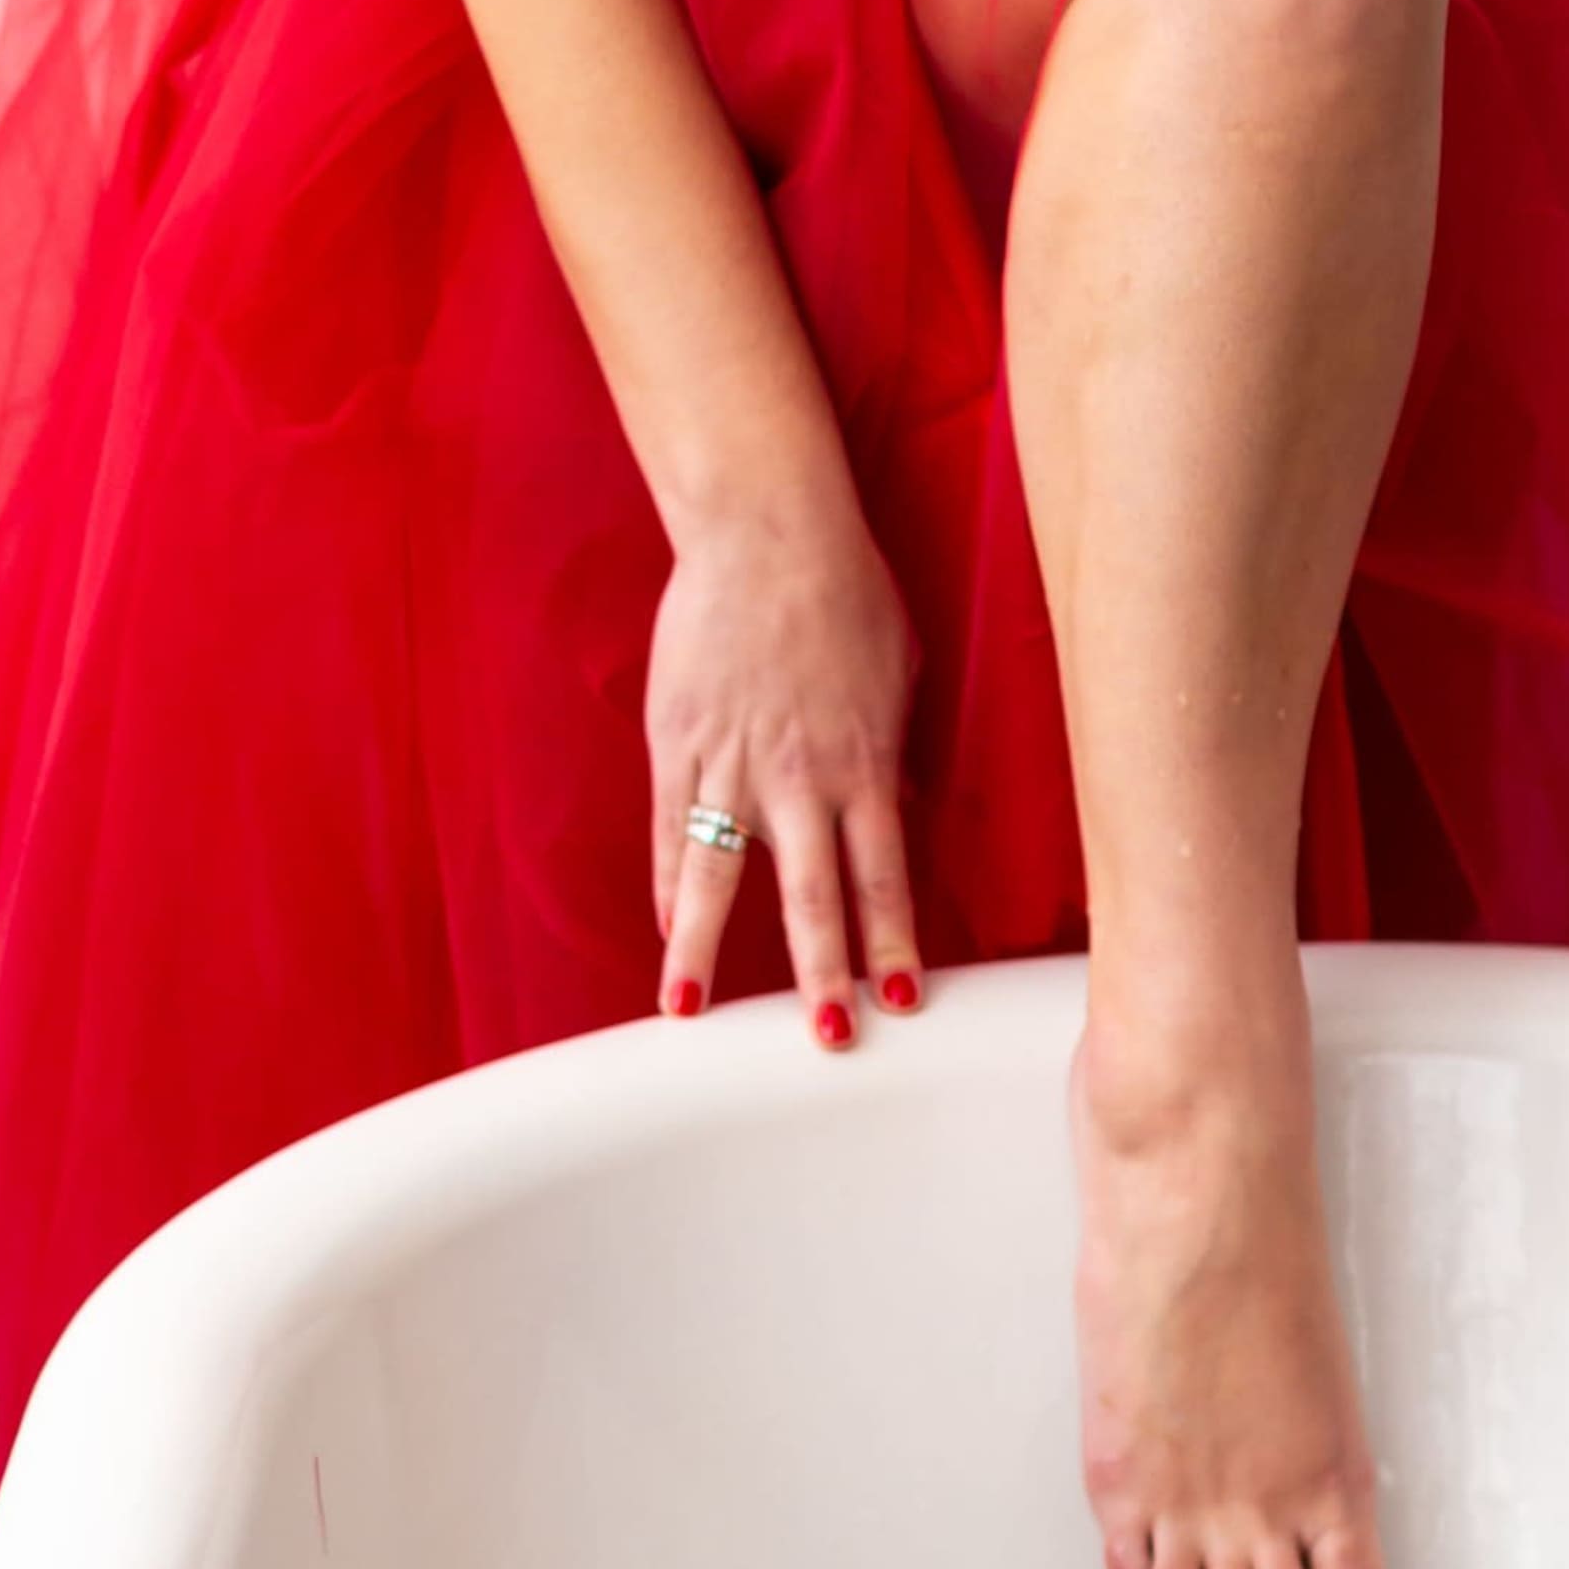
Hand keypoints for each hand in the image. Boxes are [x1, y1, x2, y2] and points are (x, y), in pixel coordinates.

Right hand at [646, 494, 920, 1041]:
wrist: (767, 532)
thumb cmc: (847, 591)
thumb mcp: (898, 675)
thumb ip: (890, 751)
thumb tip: (891, 805)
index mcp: (864, 764)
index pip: (884, 878)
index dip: (893, 944)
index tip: (902, 999)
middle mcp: (800, 778)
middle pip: (811, 899)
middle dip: (821, 976)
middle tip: (827, 1036)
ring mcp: (732, 764)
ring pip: (719, 878)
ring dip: (705, 952)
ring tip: (690, 1015)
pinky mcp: (678, 742)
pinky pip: (672, 827)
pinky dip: (669, 883)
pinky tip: (666, 928)